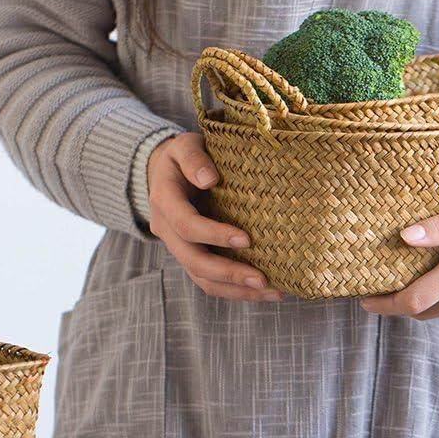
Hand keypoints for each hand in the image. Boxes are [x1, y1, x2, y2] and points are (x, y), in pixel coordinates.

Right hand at [147, 133, 281, 301]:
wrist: (168, 173)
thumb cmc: (183, 156)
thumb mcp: (184, 145)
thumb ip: (194, 158)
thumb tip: (209, 179)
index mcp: (164, 201)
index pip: (187, 225)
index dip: (215, 235)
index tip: (246, 239)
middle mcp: (167, 230)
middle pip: (194, 261)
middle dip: (229, 273)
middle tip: (263, 278)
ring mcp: (179, 248)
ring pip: (203, 279)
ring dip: (237, 290)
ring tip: (273, 292)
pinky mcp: (193, 258)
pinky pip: (211, 281)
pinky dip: (237, 290)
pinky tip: (266, 290)